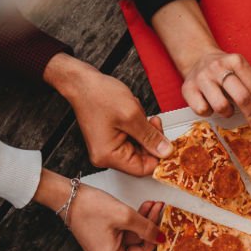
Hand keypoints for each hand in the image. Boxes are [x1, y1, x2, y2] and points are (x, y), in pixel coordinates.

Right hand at [44, 53, 171, 175]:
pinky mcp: (110, 138)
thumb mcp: (132, 115)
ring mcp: (107, 147)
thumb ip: (151, 137)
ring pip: (139, 147)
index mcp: (108, 156)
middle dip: (151, 139)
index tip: (167, 144)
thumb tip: (165, 151)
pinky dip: (137, 126)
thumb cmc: (98, 94)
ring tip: (138, 113)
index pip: (142, 169)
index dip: (158, 157)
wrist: (82, 81)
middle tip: (154, 123)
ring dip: (144, 130)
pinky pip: (132, 138)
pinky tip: (132, 113)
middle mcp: (106, 155)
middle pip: (141, 158)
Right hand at [67, 187, 164, 250]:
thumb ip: (147, 228)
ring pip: (134, 239)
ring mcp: (106, 247)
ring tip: (155, 207)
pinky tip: (146, 207)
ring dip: (146, 223)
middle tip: (161, 215)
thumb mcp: (125, 216)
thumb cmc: (89, 207)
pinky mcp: (105, 236)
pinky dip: (136, 221)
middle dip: (152, 233)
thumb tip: (161, 238)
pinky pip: (126, 233)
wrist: (68, 196)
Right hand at [181, 50, 250, 127]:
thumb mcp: (240, 71)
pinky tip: (210, 104)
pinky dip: (209, 112)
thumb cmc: (224, 70)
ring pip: (221, 107)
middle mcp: (218, 67)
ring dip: (228, 112)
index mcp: (236, 61)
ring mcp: (202, 78)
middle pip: (241, 97)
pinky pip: (203, 110)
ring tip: (226, 107)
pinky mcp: (188, 89)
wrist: (198, 58)